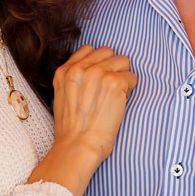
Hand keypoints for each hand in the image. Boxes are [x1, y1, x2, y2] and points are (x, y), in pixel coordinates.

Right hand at [52, 45, 135, 161]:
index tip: (99, 78)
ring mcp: (98, 73)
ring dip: (123, 77)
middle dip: (112, 68)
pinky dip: (130, 90)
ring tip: (115, 96)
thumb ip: (75, 78)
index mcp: (64, 71)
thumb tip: (95, 69)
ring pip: (123, 62)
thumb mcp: (62, 96)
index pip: (89, 49)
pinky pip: (132, 77)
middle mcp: (80, 68)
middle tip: (109, 89)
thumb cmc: (72, 129)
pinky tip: (119, 103)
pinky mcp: (115, 82)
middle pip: (108, 52)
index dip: (98, 63)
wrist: (78, 146)